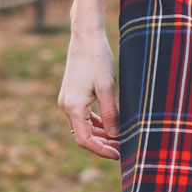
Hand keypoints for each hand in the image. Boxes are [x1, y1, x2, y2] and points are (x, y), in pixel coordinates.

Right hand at [59, 29, 119, 157]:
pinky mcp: (72, 95)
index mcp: (73, 107)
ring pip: (84, 127)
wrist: (85, 37)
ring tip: (121, 139)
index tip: (119, 154)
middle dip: (103, 145)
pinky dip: (97, 123)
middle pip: (84, 136)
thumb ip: (111, 114)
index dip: (102, 150)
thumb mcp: (107, 88)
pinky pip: (83, 117)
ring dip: (101, 135)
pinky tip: (111, 125)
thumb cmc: (97, 59)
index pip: (85, 140)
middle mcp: (66, 106)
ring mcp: (68, 101)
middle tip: (124, 149)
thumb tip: (116, 136)